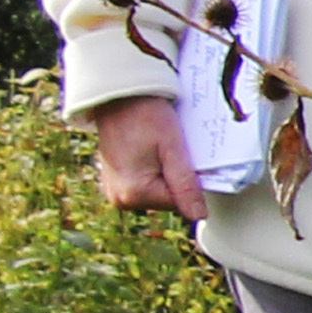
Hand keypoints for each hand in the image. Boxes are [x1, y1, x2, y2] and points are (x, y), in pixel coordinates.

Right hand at [91, 95, 206, 220]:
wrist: (119, 96)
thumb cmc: (146, 116)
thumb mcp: (173, 149)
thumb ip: (186, 185)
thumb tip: (199, 216)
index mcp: (134, 194)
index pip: (180, 203)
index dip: (190, 181)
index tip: (185, 156)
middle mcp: (119, 199)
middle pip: (167, 199)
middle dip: (176, 178)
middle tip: (171, 149)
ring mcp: (113, 192)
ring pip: (157, 192)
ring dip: (165, 174)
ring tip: (158, 148)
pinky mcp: (113, 182)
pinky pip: (143, 184)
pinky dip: (152, 171)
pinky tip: (149, 151)